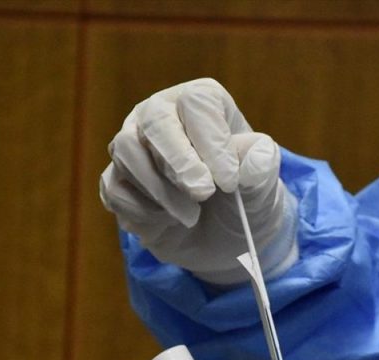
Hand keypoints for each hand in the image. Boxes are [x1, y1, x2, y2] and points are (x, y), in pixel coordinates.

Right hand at [99, 78, 296, 284]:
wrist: (224, 239)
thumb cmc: (244, 199)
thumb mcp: (263, 187)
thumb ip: (262, 167)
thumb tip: (257, 156)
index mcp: (201, 102)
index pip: (197, 104)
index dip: (212, 142)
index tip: (228, 181)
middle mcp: (161, 115)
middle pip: (155, 121)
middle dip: (179, 162)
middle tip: (203, 194)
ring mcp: (133, 145)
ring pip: (127, 152)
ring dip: (161, 191)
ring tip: (193, 215)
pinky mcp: (118, 180)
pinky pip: (116, 188)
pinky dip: (143, 211)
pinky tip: (168, 221)